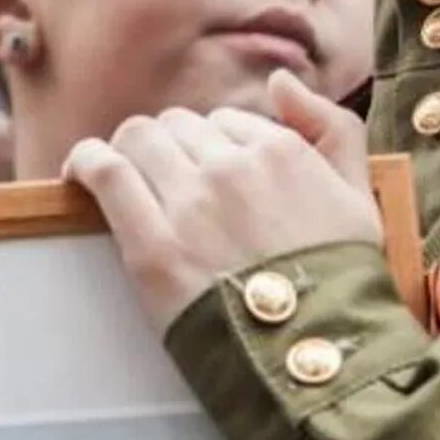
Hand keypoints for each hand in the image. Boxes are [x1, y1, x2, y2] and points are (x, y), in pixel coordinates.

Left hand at [62, 70, 378, 328]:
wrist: (317, 359)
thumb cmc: (343, 284)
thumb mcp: (362, 198)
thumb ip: (333, 128)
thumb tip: (279, 80)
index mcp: (283, 151)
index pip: (226, 122)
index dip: (215, 148)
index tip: (208, 178)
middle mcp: (234, 167)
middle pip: (178, 127)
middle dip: (172, 148)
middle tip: (169, 186)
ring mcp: (191, 204)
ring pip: (138, 139)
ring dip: (130, 152)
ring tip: (126, 179)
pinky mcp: (152, 245)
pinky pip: (106, 174)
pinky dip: (86, 163)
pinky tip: (78, 171)